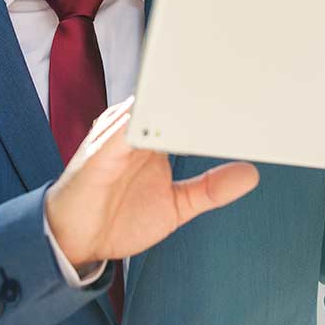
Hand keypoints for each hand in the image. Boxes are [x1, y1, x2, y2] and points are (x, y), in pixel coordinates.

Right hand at [45, 96, 258, 268]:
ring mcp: (117, 134)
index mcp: (151, 136)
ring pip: (150, 105)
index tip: (243, 96)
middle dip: (196, 93)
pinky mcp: (102, 148)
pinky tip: (165, 120)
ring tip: (205, 93)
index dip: (209, 102)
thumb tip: (250, 174)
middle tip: (231, 84)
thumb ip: (210, 188)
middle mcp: (134, 129)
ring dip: (175, 99)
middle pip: (167, 99)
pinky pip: (126, 126)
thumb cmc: (119, 216)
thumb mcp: (176, 205)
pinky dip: (146, 120)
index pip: (183, 108)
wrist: (74, 240)